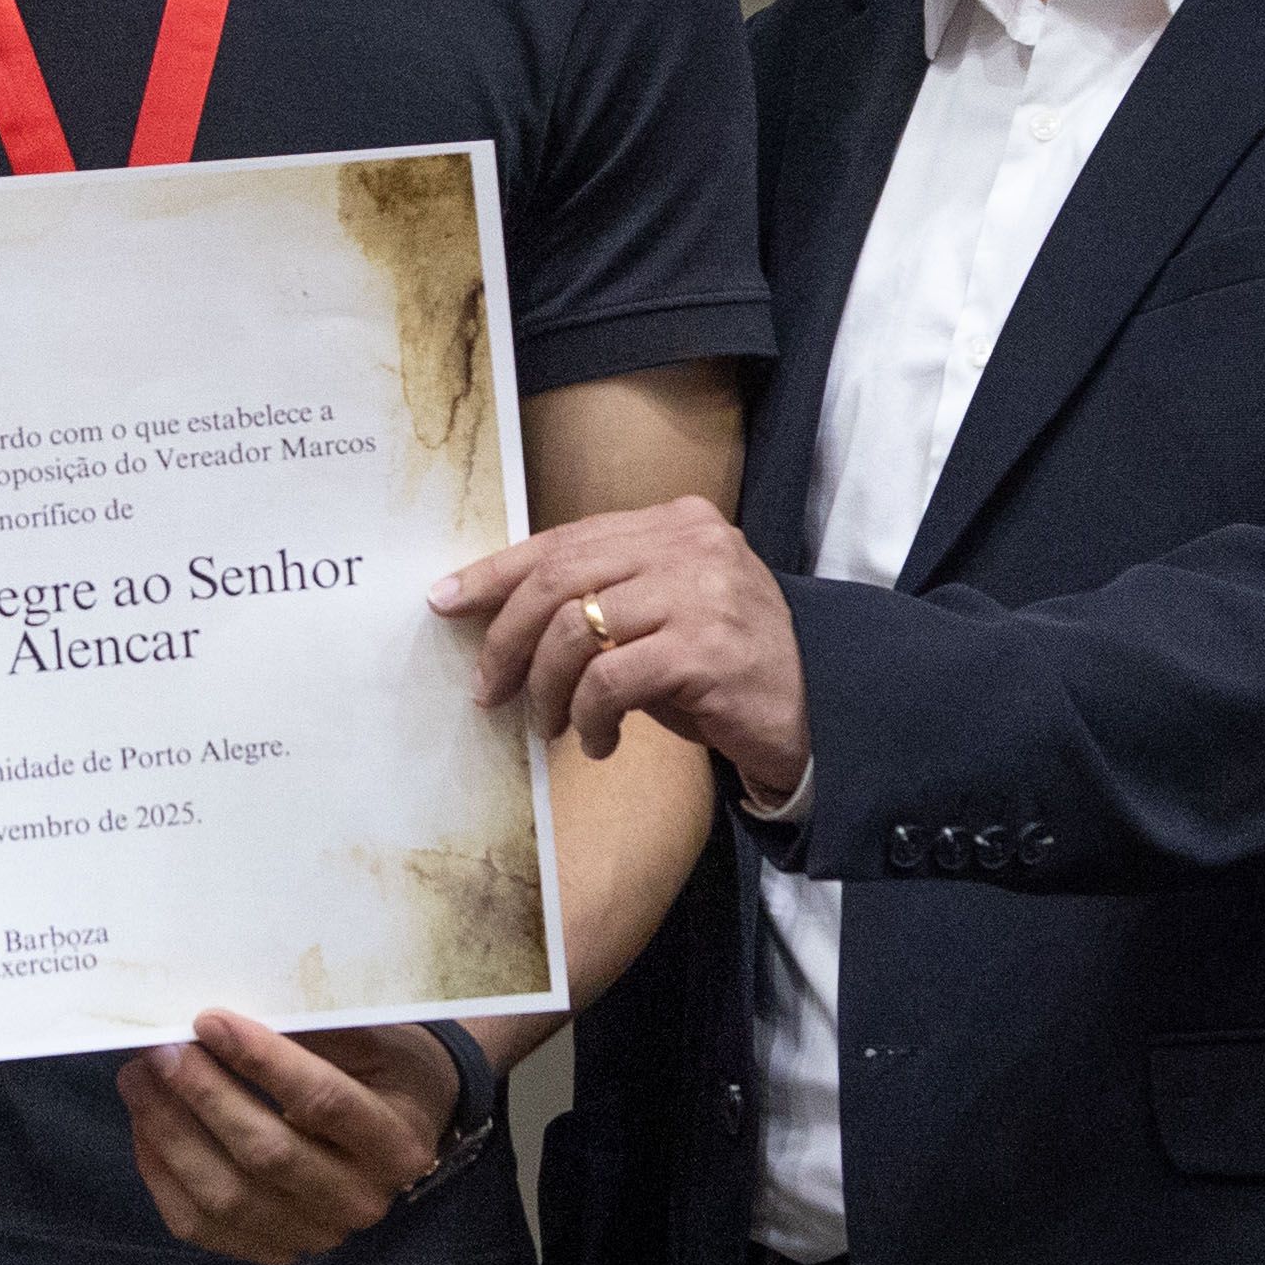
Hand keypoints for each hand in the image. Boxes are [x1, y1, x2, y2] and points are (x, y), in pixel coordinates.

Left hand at [114, 1014, 461, 1264]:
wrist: (403, 1127)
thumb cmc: (382, 1069)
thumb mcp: (371, 1036)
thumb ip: (314, 1027)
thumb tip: (230, 1015)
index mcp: (396, 1141)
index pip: (322, 1101)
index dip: (261, 1060)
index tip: (207, 1021)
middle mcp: (362, 1199)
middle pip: (267, 1154)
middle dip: (203, 1096)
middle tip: (160, 1051)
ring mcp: (316, 1234)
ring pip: (226, 1197)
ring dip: (170, 1134)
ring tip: (138, 1079)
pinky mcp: (273, 1249)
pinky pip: (201, 1225)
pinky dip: (163, 1174)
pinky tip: (146, 1126)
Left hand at [431, 496, 808, 809]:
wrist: (818, 713)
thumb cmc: (724, 667)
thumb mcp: (664, 612)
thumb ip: (604, 594)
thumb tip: (502, 616)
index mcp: (676, 522)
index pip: (564, 539)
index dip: (496, 571)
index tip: (446, 601)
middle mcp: (691, 545)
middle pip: (559, 579)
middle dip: (507, 639)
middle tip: (488, 689)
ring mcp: (702, 594)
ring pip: (576, 631)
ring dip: (547, 690)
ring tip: (550, 726)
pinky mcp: (706, 651)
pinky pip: (610, 682)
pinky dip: (589, 717)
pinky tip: (599, 742)